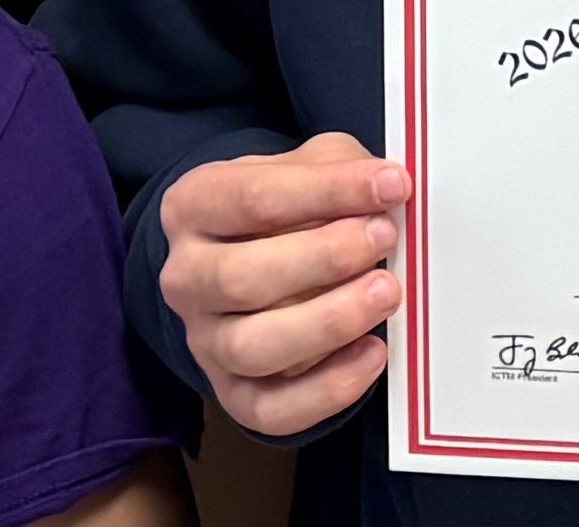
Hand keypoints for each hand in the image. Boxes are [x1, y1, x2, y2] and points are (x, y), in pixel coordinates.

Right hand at [156, 133, 411, 436]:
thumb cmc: (285, 210)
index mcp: (193, 207)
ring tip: (385, 292)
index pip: (253, 197)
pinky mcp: (232, 393)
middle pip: (240, 278)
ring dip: (327, 323)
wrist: (253, 260)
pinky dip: (327, 390)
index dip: (327, 191)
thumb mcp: (304, 168)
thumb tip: (387, 192)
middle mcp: (186, 277)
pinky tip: (373, 354)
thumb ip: (339, 171)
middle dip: (323, 259)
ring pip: (252, 348)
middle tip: (385, 239)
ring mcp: (205, 341)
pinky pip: (271, 410)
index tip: (392, 185)